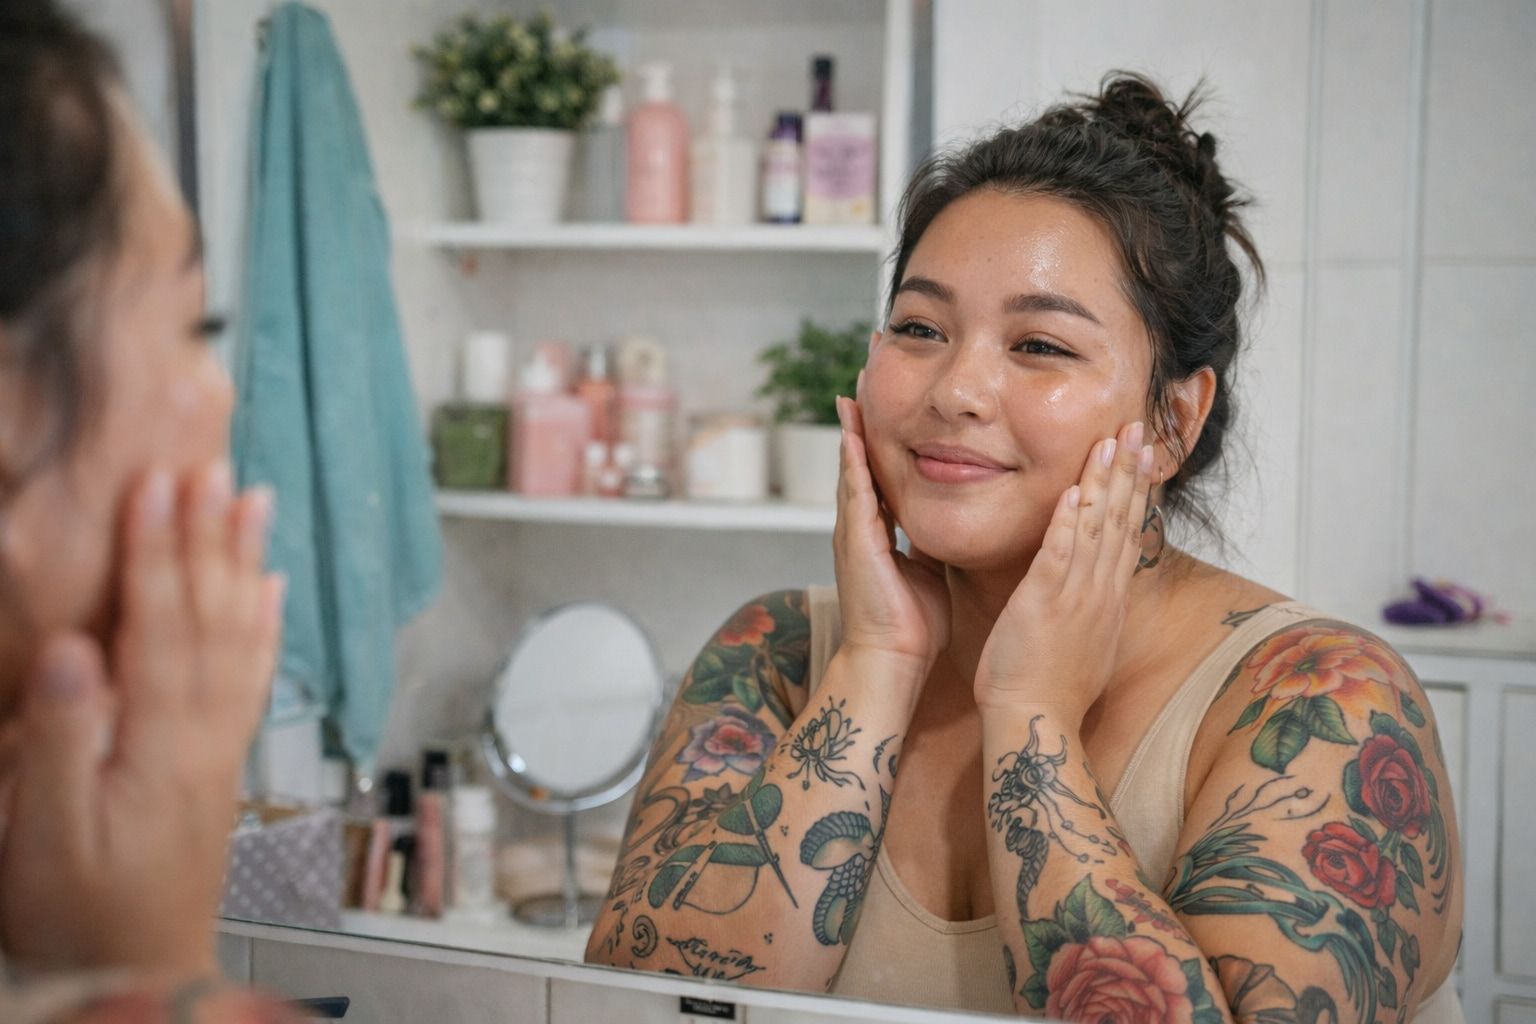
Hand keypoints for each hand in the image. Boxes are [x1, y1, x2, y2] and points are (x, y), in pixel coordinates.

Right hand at [0, 462, 284, 975]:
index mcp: (157, 741)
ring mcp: (219, 744)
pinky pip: (251, 678)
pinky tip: (270, 590)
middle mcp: (202, 732)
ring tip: (254, 501)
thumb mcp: (44, 834)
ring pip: (240, 636)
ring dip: (244, 565)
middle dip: (207, 537)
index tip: (157, 482)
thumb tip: (73, 649)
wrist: (140, 973)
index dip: (158, 551)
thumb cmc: (78, 910)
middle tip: (211, 464)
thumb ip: (59, 739)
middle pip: (209, 616)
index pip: (160, 626)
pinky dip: (263, 626)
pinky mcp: (221, 761)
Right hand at [832, 394, 949, 675]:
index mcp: (880, 532)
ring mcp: (853, 532)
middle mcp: (860, 525)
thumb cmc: (913, 626)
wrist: (891, 661)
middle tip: (864, 374)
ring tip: (854, 388)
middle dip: (862, 417)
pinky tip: (852, 430)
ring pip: (852, 467)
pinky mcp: (856, 541)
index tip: (886, 399)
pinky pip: (854, 491)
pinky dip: (852, 459)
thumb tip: (951, 524)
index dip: (881, 435)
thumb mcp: (929, 571)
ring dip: (852, 427)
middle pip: (859, 459)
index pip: (880, 471)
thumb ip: (932, 544)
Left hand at [974, 421, 1154, 721]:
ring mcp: (1077, 597)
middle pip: (1121, 521)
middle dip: (1129, 471)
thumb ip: (1089, 611)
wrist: (1037, 723)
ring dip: (1104, 482)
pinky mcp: (1046, 604)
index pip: (1127, 534)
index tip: (1141, 455)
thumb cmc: (1051, 690)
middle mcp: (1101, 593)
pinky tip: (1075, 493)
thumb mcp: (1083, 644)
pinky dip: (1069, 523)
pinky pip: (1061, 556)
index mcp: (1108, 601)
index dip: (1134, 491)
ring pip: (1097, 529)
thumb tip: (1092, 595)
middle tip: (1138, 428)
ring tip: (1113, 441)